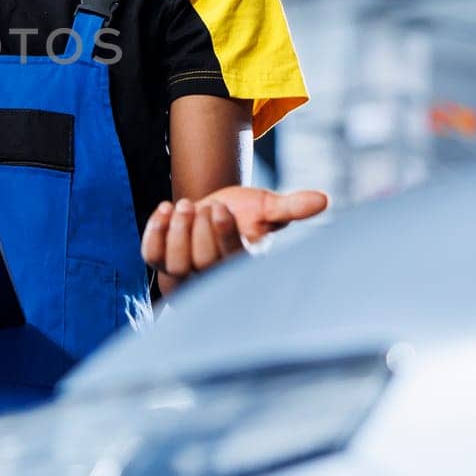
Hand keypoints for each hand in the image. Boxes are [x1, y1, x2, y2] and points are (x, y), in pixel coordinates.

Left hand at [143, 187, 328, 280]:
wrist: (213, 211)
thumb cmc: (246, 214)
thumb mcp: (268, 208)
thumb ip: (291, 207)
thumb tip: (324, 200)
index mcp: (241, 267)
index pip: (229, 261)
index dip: (223, 235)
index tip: (222, 207)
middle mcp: (211, 275)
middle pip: (200, 263)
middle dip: (200, 230)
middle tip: (208, 204)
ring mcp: (183, 270)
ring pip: (174, 263)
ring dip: (177, 230)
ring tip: (187, 204)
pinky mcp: (161, 260)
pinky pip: (151, 255)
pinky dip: (155, 231)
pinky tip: (166, 208)